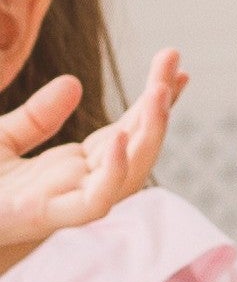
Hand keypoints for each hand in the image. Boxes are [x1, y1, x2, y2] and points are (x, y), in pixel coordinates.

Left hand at [0, 49, 184, 251]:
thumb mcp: (3, 136)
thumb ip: (38, 115)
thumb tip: (74, 82)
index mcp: (76, 166)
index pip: (128, 129)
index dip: (152, 100)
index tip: (172, 65)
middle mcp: (84, 183)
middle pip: (137, 144)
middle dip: (160, 105)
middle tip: (174, 64)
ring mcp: (73, 201)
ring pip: (131, 172)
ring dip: (150, 133)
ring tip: (158, 93)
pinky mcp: (53, 217)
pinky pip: (98, 200)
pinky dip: (115, 173)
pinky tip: (122, 138)